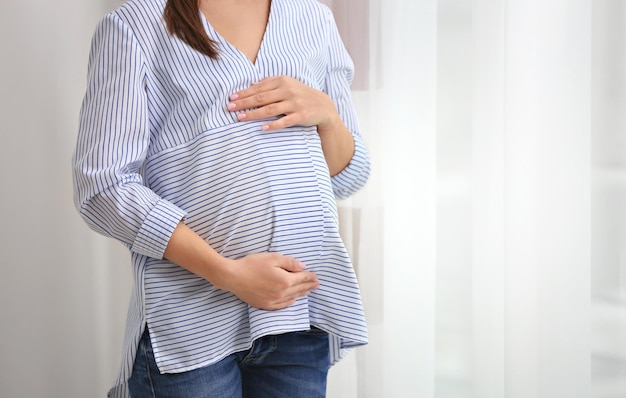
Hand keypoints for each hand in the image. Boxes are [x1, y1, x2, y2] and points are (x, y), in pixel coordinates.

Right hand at [218, 252, 319, 310]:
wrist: (233, 277)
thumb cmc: (252, 264)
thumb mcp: (272, 258)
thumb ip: (289, 262)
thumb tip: (303, 266)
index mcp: (285, 280)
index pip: (302, 278)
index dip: (310, 277)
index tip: (316, 276)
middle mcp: (282, 293)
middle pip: (299, 289)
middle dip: (309, 286)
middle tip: (317, 284)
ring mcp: (273, 301)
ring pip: (292, 298)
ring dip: (301, 294)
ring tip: (308, 291)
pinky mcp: (265, 305)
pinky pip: (282, 306)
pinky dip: (289, 303)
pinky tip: (293, 301)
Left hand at [227, 76, 341, 131]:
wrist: (323, 106)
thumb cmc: (301, 95)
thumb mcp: (288, 84)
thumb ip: (270, 83)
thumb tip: (252, 84)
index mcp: (283, 81)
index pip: (259, 88)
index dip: (244, 93)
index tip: (231, 98)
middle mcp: (288, 91)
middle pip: (261, 98)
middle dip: (244, 103)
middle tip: (230, 108)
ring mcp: (294, 104)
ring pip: (270, 109)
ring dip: (254, 114)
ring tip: (240, 118)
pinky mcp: (300, 116)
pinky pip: (284, 121)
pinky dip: (273, 125)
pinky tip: (262, 128)